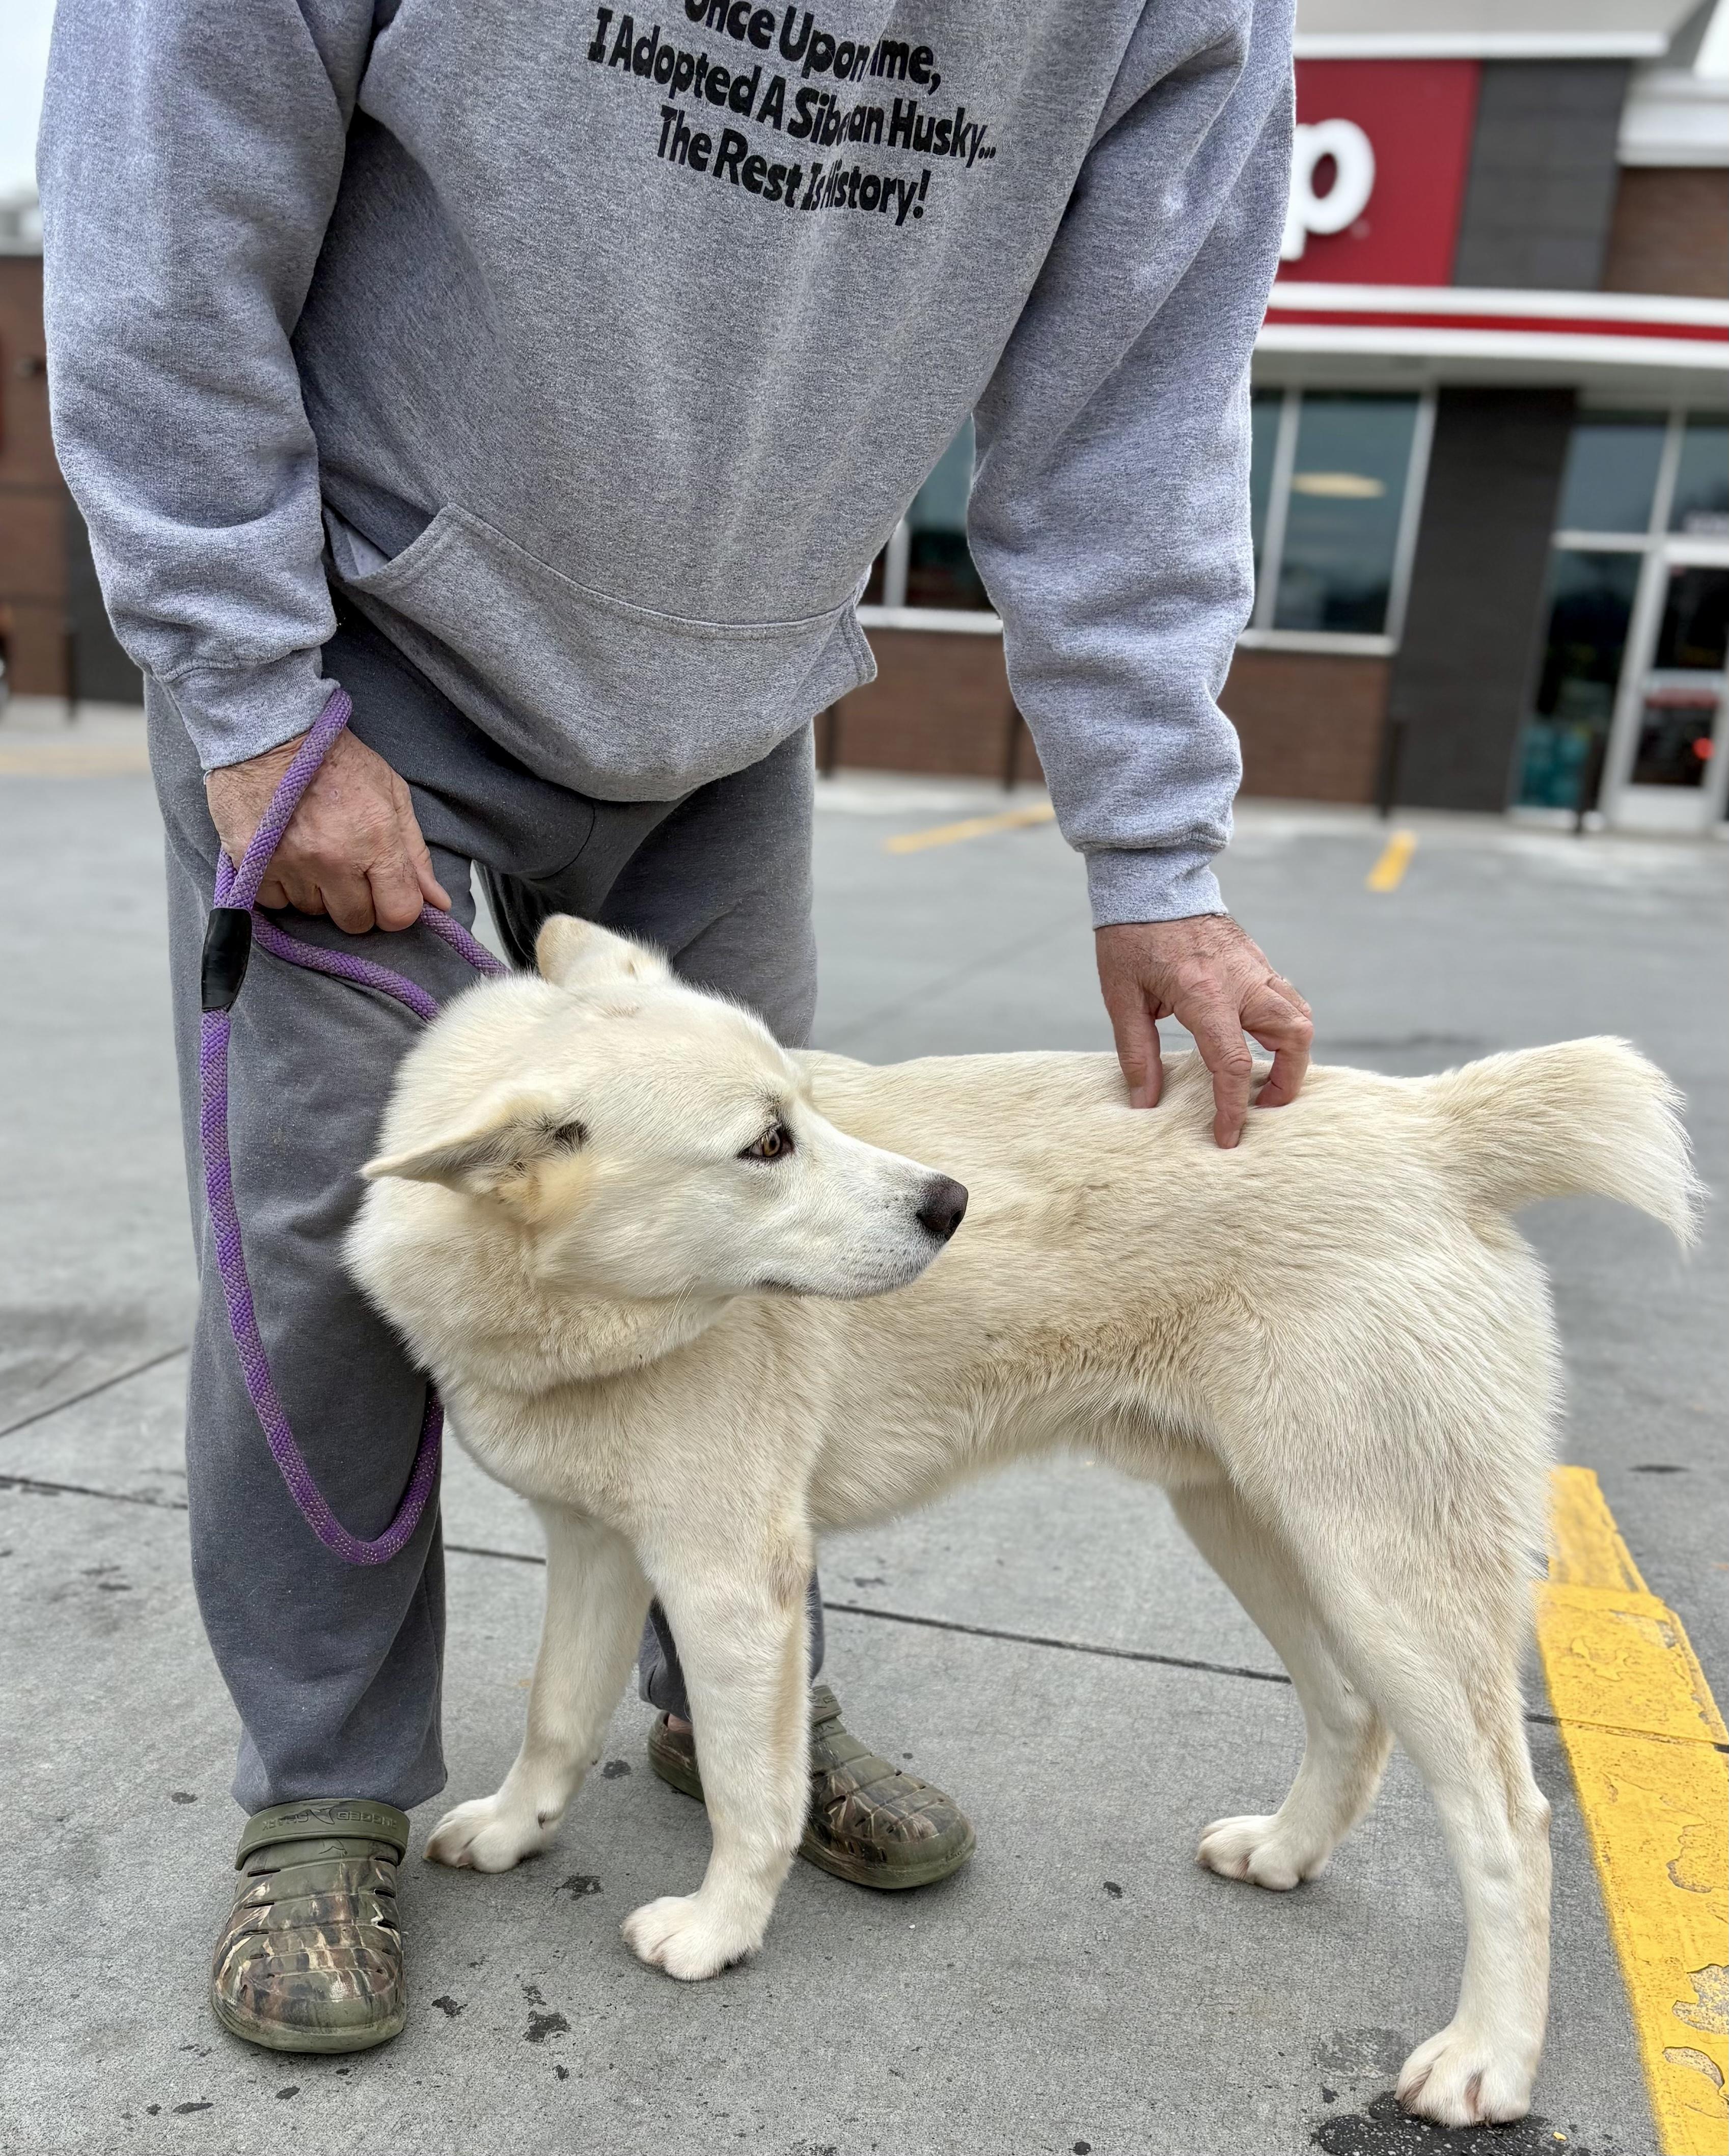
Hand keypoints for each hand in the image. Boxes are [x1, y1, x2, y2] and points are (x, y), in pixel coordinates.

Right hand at [205, 728, 448, 933]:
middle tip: (346, 868)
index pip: (398, 913)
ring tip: (311, 850)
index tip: (386, 894)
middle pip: (355, 921)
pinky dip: (281, 886)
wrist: (269, 731)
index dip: (395, 909)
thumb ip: (414, 852)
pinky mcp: (252, 865)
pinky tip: (283, 853)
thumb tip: (438, 903)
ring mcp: (290, 864)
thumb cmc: (336, 758)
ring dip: (317, 891)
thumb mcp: (390, 793)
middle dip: (356, 902)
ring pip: (313, 911)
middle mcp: (334, 858)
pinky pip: (275, 903)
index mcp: (376, 839)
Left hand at [1095, 915, 1312, 1148]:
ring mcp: (1255, 967)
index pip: (1232, 1063)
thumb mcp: (1121, 996)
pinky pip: (1286, 997)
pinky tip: (1256, 1040)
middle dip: (1288, 1081)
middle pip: (1294, 1037)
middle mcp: (1241, 981)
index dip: (1233, 1108)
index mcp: (1204, 994)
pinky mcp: (1257, 959)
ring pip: (1299, 1015)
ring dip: (1293, 1052)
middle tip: (1263, 1106)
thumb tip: (1145, 1103)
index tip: (1228, 1138)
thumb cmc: (1131, 935)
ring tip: (1266, 1078)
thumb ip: (1136, 1052)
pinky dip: (1283, 1025)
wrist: (1151, 878)